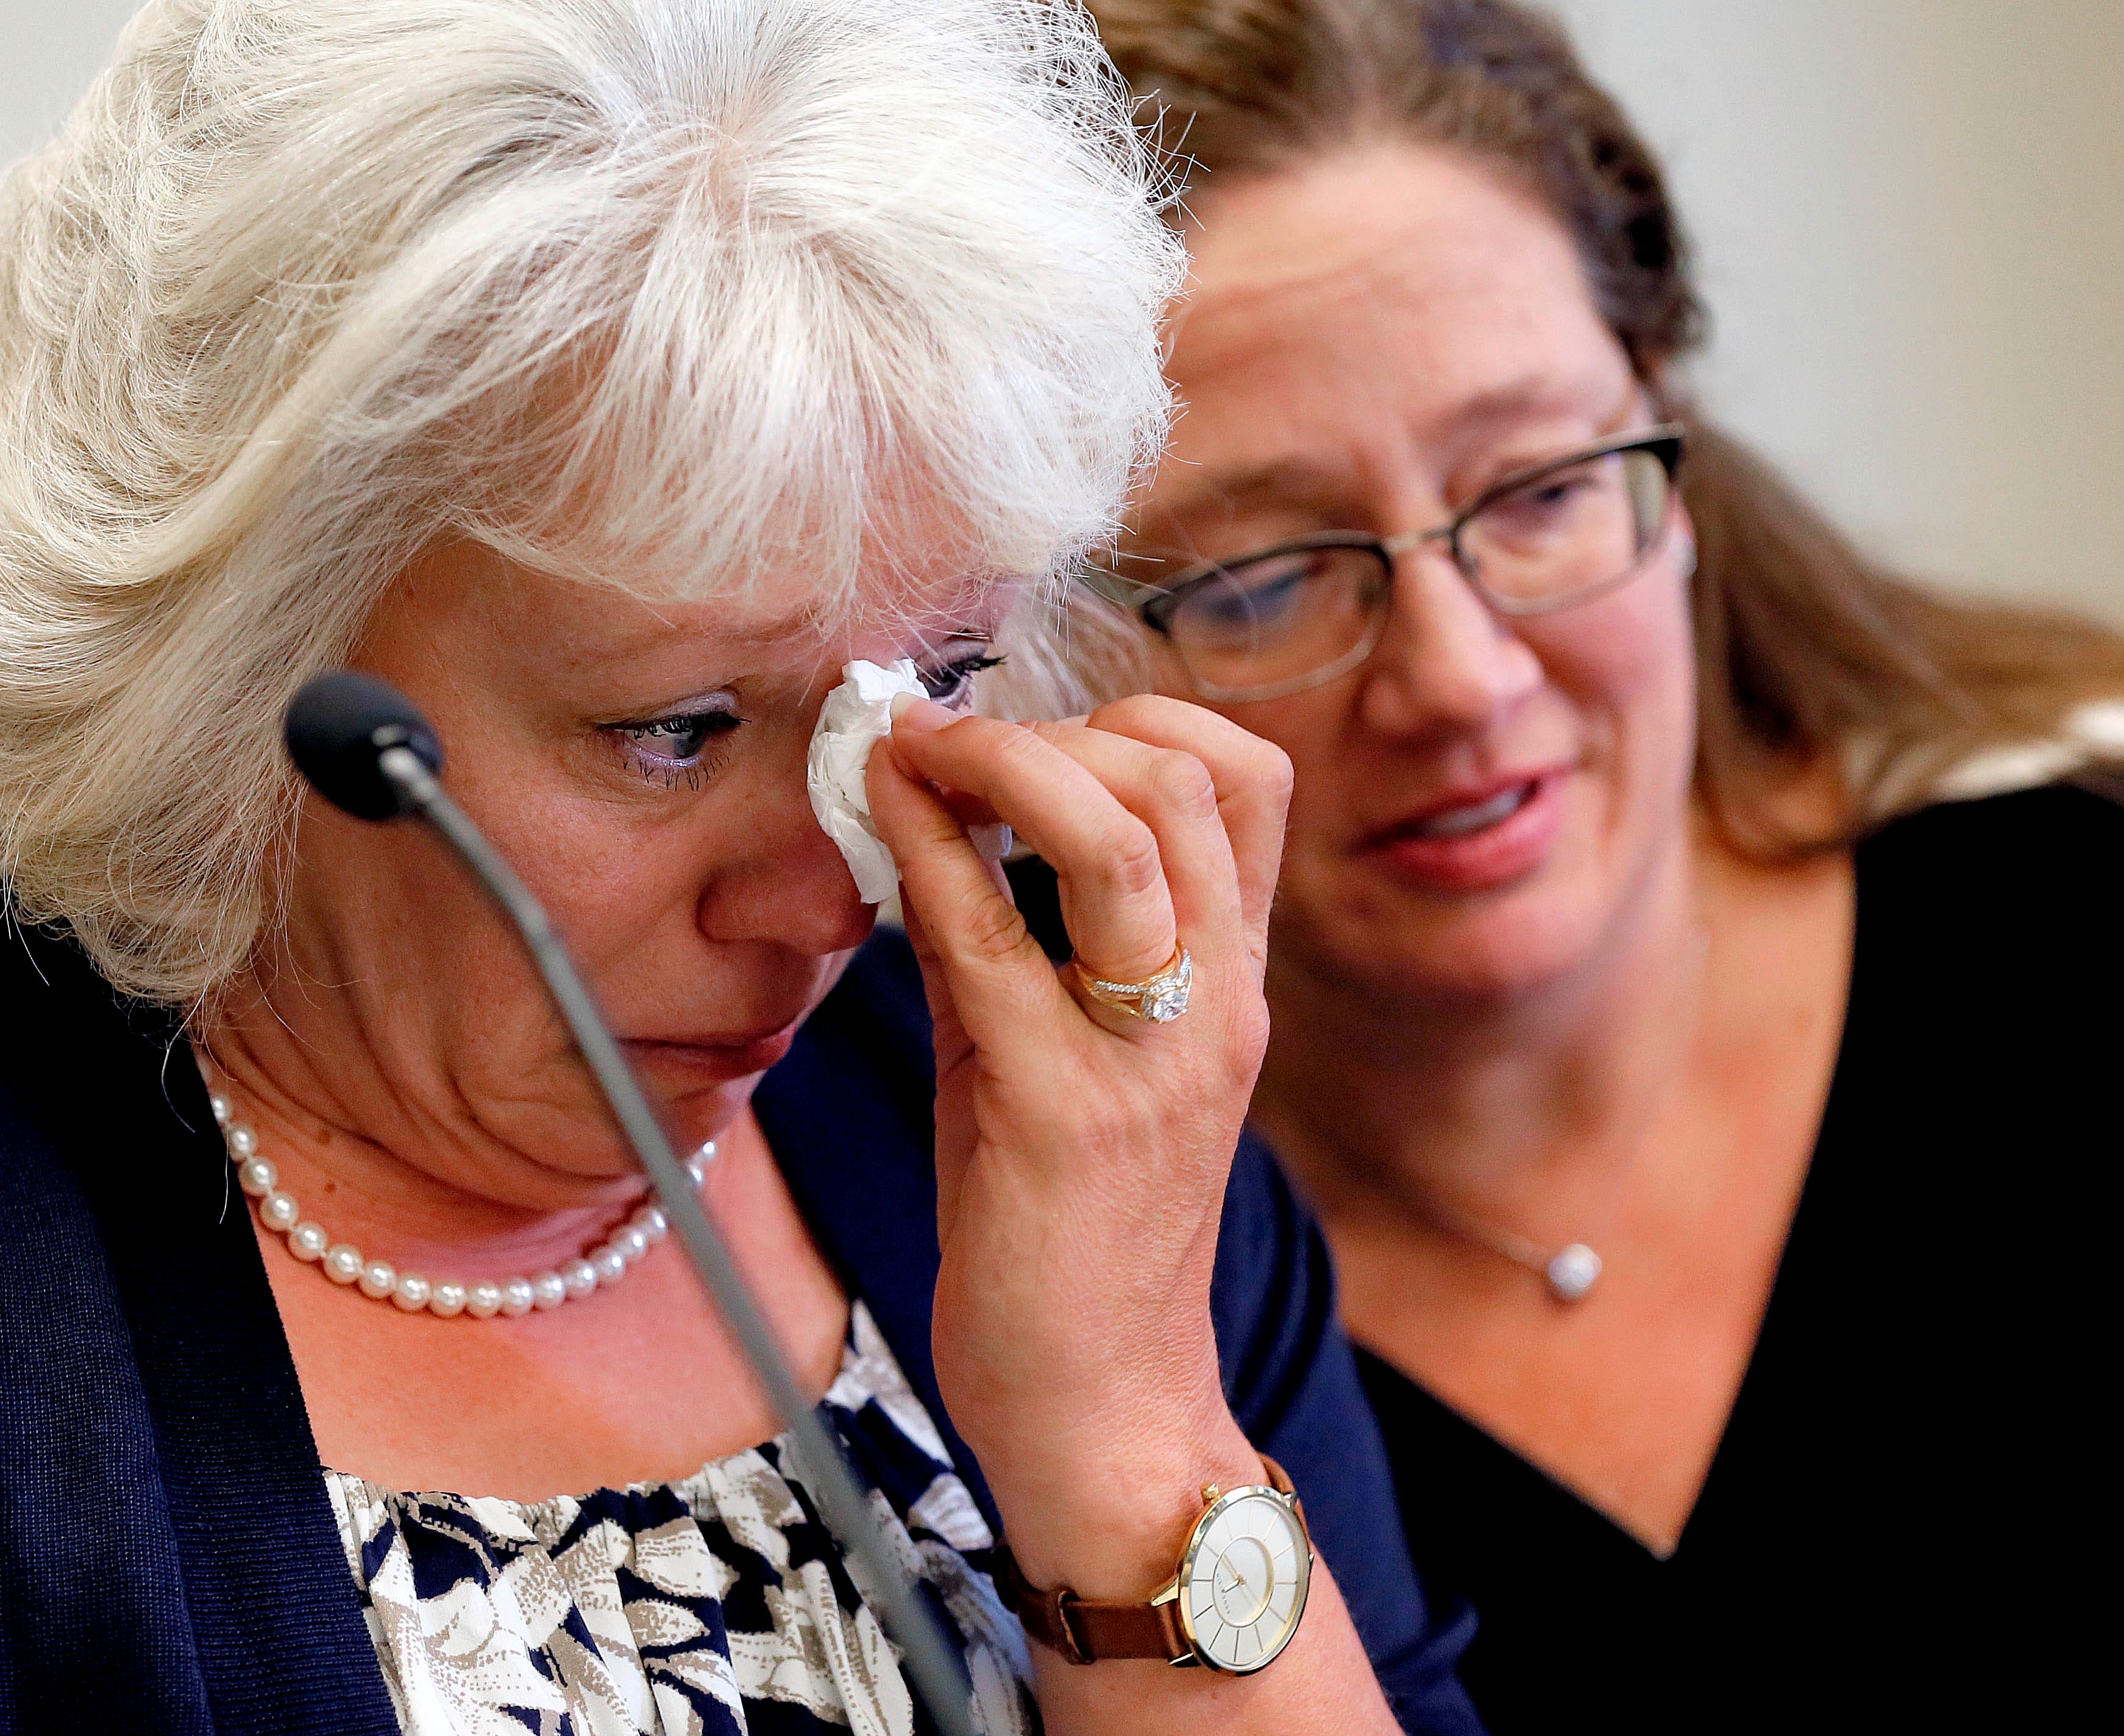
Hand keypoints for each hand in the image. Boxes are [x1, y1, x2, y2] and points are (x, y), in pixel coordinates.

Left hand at [869, 692, 1289, 1594]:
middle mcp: (1214, 1003)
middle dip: (1053, 721)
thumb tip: (923, 814)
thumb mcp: (1065, 1055)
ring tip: (914, 752)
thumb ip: (1012, 935)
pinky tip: (877, 817)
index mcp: (1232, 982)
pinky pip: (991, 943)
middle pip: (1184, 779)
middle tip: (950, 738)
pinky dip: (926, 854)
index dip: (1135, 716)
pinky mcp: (1059, 1112)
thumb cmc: (1077, 1233)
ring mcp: (1146, 1055)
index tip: (1028, 729)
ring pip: (1115, 837)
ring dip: (998, 760)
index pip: (1245, 778)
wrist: (1104, 1407)